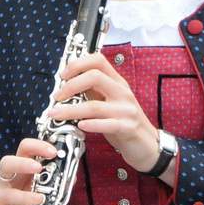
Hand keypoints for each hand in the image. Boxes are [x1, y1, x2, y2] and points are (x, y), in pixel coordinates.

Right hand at [0, 136, 59, 204]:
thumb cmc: (33, 201)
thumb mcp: (45, 188)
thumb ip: (57, 181)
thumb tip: (72, 177)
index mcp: (21, 168)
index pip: (25, 149)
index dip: (37, 146)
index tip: (53, 152)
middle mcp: (7, 179)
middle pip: (6, 163)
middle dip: (22, 163)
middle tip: (38, 168)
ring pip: (3, 191)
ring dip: (22, 195)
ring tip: (39, 199)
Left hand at [50, 53, 169, 178]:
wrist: (148, 144)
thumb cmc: (124, 123)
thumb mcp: (110, 102)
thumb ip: (93, 92)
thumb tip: (67, 84)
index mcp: (117, 83)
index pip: (98, 60)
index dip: (78, 64)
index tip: (63, 75)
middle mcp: (122, 93)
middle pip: (95, 77)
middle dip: (71, 85)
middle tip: (57, 96)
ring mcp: (126, 110)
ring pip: (95, 105)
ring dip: (71, 110)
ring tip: (55, 114)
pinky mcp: (128, 128)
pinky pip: (108, 124)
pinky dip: (91, 124)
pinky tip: (80, 126)